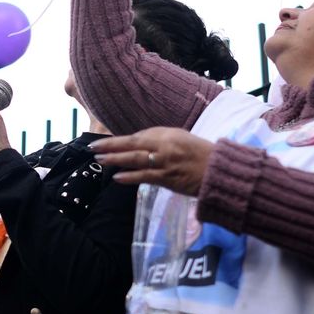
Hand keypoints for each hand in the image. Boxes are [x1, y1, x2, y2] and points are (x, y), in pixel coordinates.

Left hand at [92, 127, 214, 194]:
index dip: (121, 140)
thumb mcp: (181, 139)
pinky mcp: (168, 179)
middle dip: (110, 146)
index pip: (139, 135)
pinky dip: (129, 177)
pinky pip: (144, 177)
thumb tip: (139, 142)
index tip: (106, 142)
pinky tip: (116, 178)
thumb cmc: (201, 154)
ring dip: (115, 160)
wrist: (219, 171)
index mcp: (168, 134)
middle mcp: (165, 146)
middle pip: (132, 144)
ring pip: (135, 160)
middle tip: (93, 148)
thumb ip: (161, 140)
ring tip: (99, 161)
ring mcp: (165, 163)